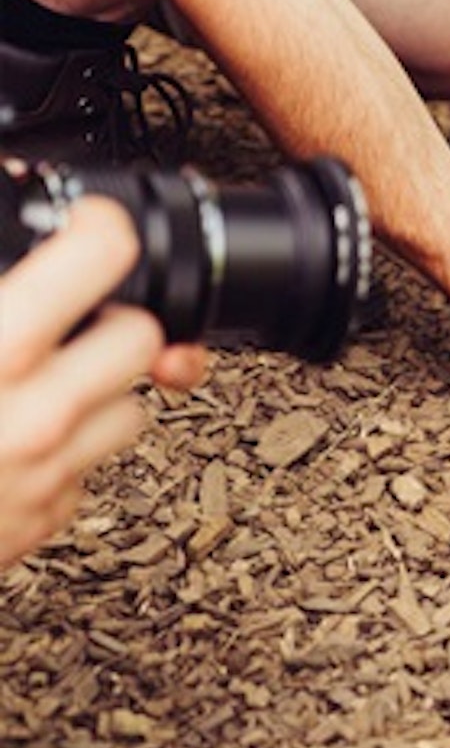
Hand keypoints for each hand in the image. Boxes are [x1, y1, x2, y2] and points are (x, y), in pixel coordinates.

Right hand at [0, 198, 205, 567]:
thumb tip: (5, 252)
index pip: (100, 257)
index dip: (96, 230)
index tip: (87, 227)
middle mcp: (32, 413)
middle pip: (139, 338)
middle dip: (108, 320)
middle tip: (68, 316)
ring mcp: (43, 474)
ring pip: (126, 409)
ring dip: (93, 390)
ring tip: (33, 380)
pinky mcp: (40, 520)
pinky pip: (85, 470)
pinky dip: (63, 451)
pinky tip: (9, 439)